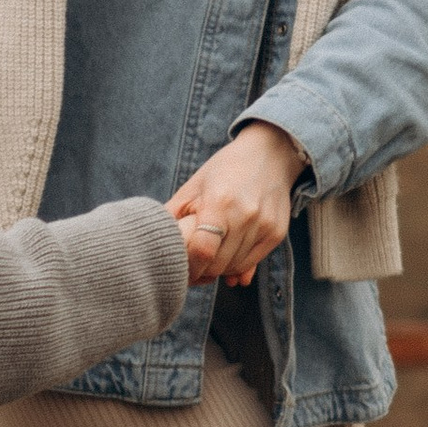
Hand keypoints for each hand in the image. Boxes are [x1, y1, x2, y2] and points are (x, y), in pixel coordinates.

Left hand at [167, 122, 303, 287]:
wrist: (269, 155)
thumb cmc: (224, 169)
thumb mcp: (194, 186)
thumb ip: (172, 214)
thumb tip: (151, 239)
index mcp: (220, 202)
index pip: (203, 249)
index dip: (190, 266)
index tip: (180, 270)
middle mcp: (246, 215)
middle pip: (219, 263)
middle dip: (202, 271)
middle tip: (191, 270)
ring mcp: (264, 225)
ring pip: (235, 266)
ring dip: (220, 270)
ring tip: (208, 262)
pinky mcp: (276, 232)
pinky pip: (252, 262)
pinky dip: (238, 266)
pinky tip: (227, 260)